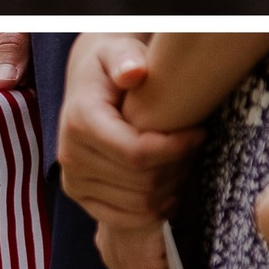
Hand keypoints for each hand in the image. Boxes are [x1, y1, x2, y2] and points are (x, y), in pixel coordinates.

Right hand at [59, 34, 201, 228]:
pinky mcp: (80, 197)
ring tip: (180, 162)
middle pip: (142, 183)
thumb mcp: (117, 49)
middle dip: (177, 168)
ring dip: (169, 188)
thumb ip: (125, 57)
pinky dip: (154, 209)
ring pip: (139, 206)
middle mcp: (69, 156)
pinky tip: (167, 185)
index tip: (199, 133)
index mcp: (80, 121)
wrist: (88, 83)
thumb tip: (134, 72)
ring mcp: (73, 181)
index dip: (177, 149)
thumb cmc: (110, 65)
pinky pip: (126, 219)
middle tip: (191, 147)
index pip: (137, 155)